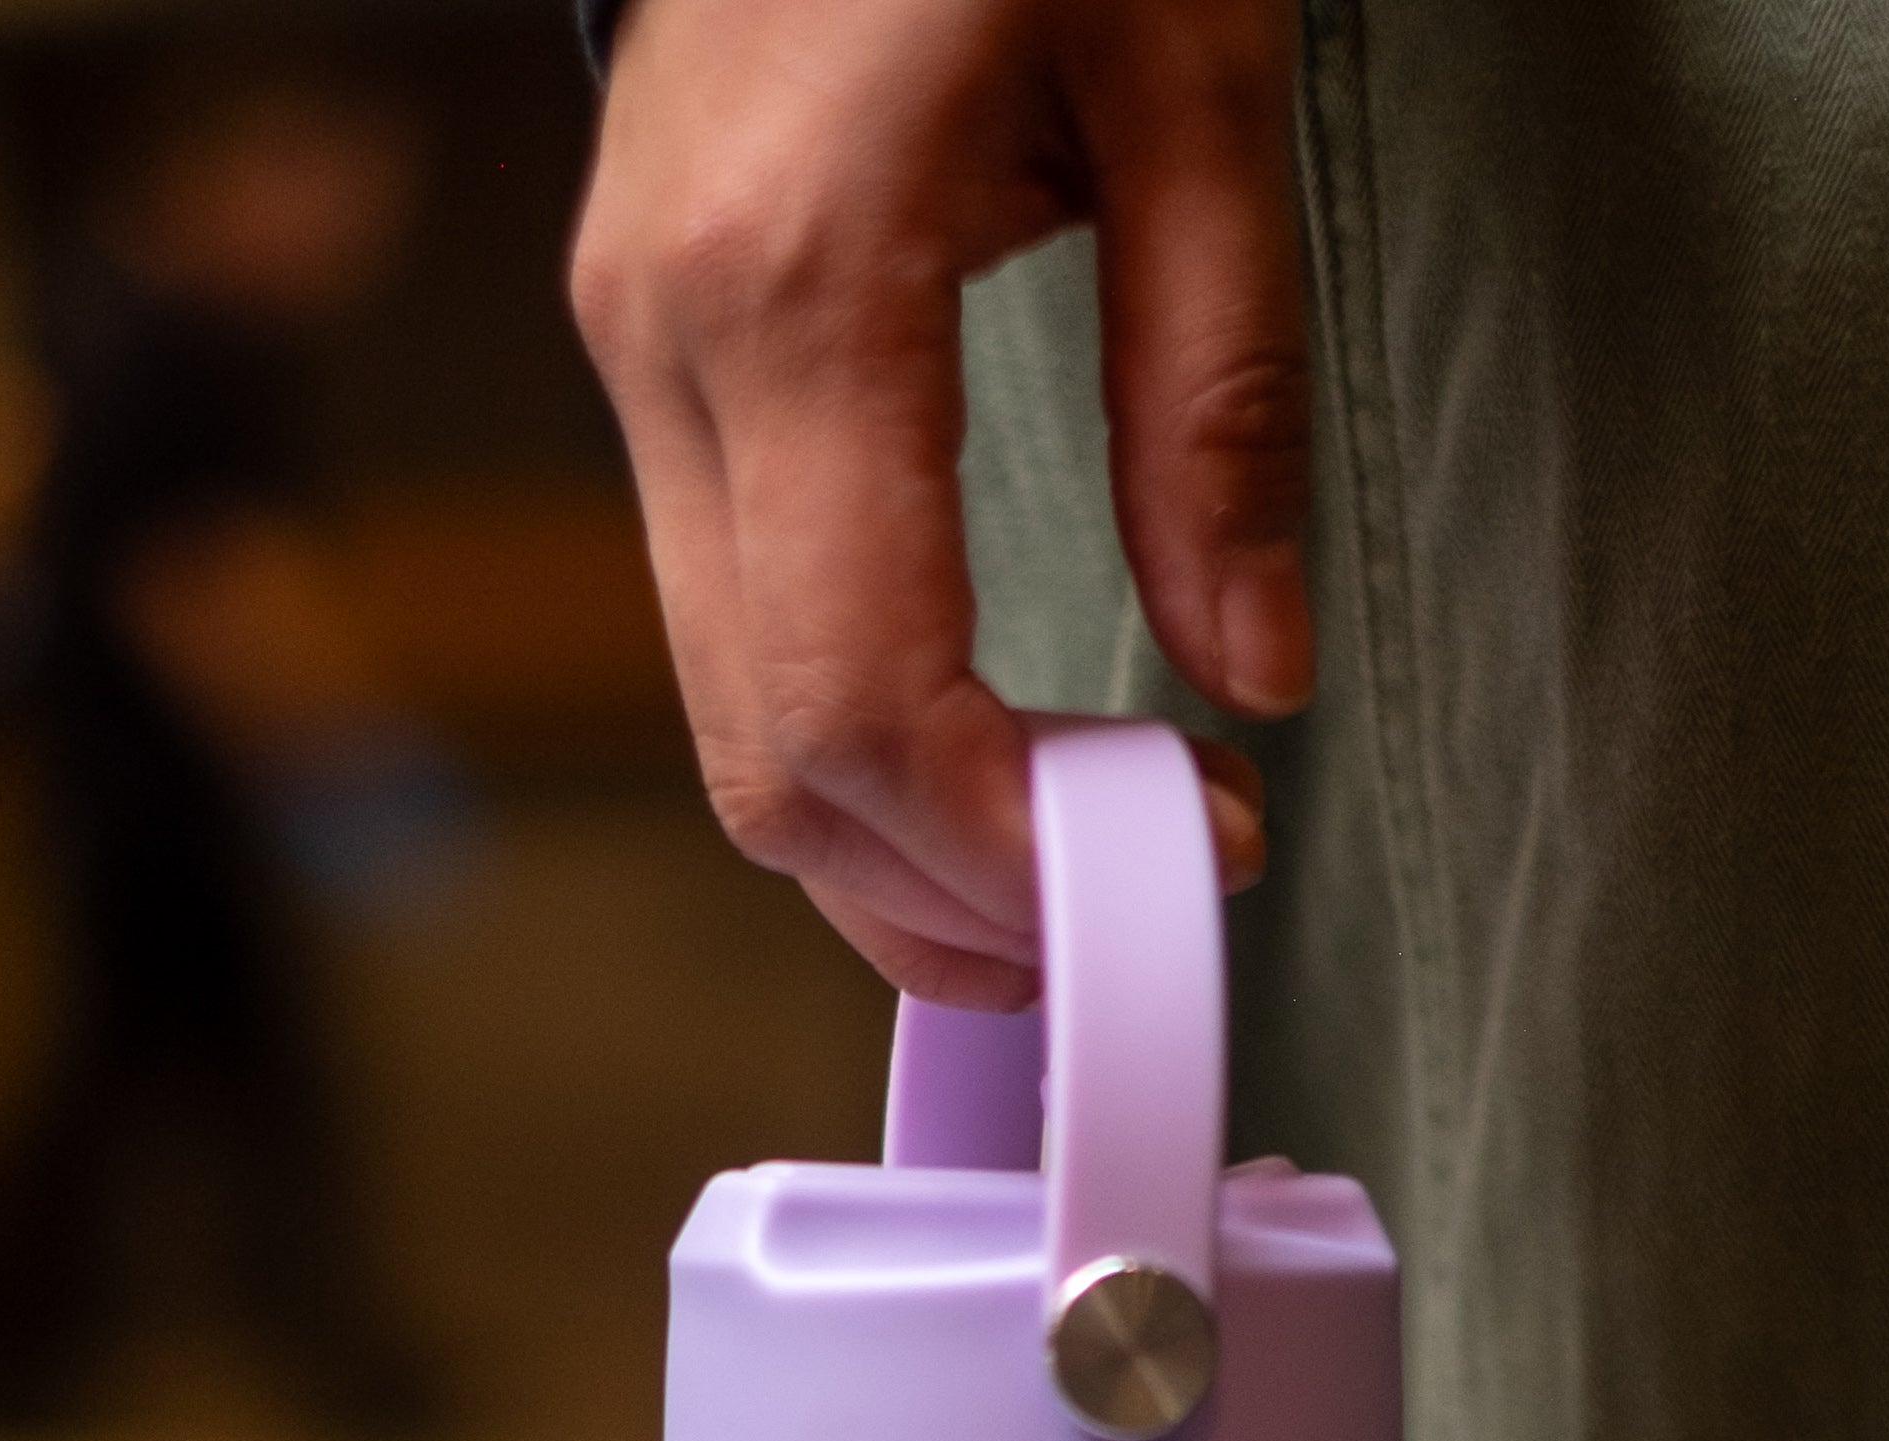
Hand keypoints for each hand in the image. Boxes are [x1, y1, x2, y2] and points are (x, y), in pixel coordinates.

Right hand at [572, 0, 1310, 1007]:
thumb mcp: (1195, 66)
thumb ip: (1218, 387)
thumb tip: (1251, 664)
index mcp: (796, 284)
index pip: (860, 701)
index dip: (1011, 845)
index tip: (1180, 854)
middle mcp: (672, 345)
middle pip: (765, 765)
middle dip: (950, 895)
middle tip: (1136, 910)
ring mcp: (637, 349)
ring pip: (727, 725)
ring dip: (897, 843)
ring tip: (1078, 851)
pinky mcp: (655, 347)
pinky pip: (730, 623)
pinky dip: (855, 735)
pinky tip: (985, 749)